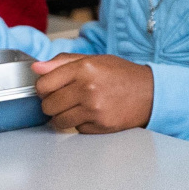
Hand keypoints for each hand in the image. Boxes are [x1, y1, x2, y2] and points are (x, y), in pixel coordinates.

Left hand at [31, 55, 153, 132]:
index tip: (50, 89)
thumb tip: (36, 67)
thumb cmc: (123, 75)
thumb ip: (63, 62)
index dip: (44, 88)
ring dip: (63, 117)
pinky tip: (92, 115)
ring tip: (77, 109)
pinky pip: (75, 130)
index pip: (43, 84)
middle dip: (53, 104)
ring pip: (58, 121)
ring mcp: (94, 109)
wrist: (152, 93)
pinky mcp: (100, 126)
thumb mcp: (95, 60)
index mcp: (85, 68)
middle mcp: (88, 88)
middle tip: (66, 99)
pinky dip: (80, 124)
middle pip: (48, 105)